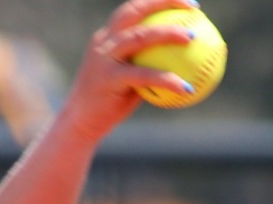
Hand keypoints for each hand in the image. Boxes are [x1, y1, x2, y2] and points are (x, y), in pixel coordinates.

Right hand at [59, 0, 207, 142]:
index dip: (159, 0)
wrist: (80, 122)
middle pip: (134, 10)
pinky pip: (143, 76)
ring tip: (192, 37)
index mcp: (109, 37)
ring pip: (139, 37)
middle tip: (193, 7)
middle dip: (163, 1)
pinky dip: (167, 80)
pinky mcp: (108, 78)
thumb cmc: (110, 103)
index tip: (188, 4)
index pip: (134, 8)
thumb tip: (185, 66)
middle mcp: (105, 41)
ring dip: (167, 33)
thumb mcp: (131, 81)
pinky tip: (187, 88)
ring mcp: (105, 58)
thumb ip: (149, 67)